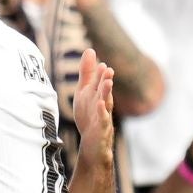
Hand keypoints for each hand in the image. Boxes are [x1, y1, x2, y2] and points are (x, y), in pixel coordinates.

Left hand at [73, 48, 114, 167]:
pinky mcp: (101, 130)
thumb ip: (87, 72)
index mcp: (98, 95)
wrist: (92, 142)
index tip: (101, 64)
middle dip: (105, 81)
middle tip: (108, 70)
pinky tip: (100, 105)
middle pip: (104, 91)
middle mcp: (103, 104)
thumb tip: (90, 49)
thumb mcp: (84, 91)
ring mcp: (103, 117)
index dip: (100, 74)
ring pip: (106, 105)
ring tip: (108, 83)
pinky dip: (102, 114)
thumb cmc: (89, 113)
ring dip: (107, 94)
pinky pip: (102, 121)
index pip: (100, 83)